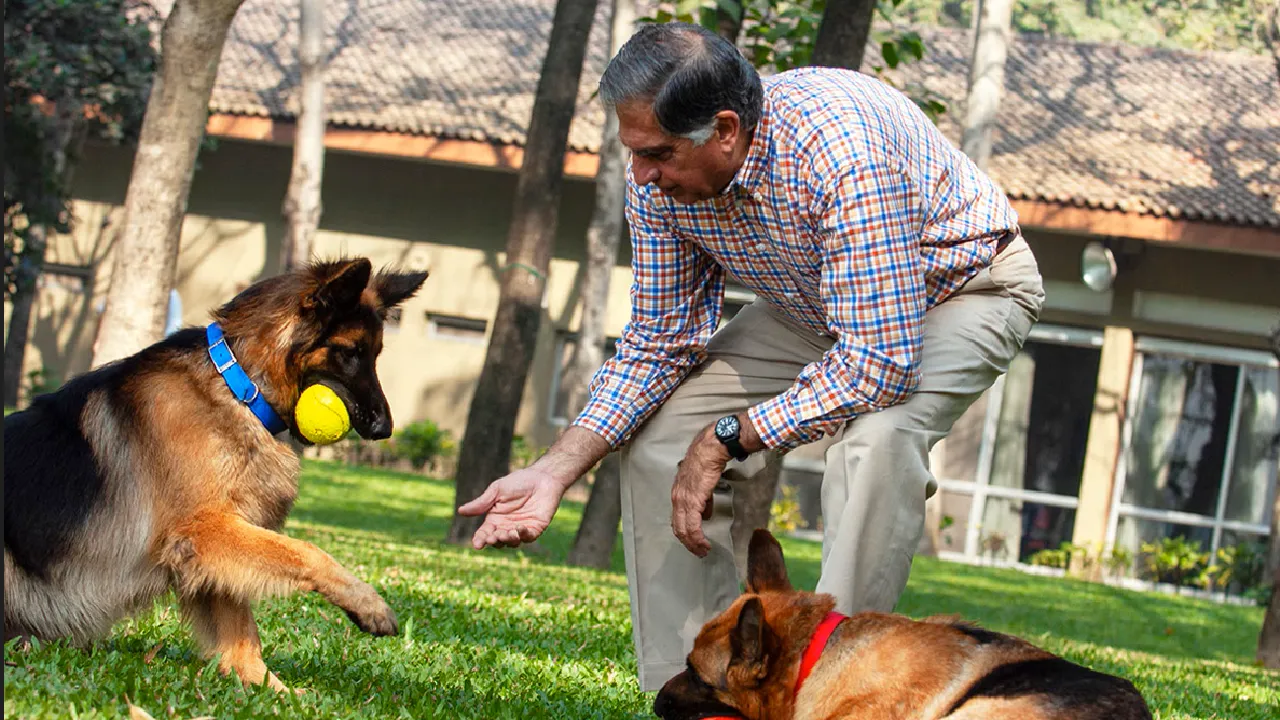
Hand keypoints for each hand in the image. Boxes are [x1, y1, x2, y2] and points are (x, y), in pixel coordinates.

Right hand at [458, 466, 566, 549]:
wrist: (542, 477)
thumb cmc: (518, 481)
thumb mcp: (496, 490)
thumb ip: (481, 503)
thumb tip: (460, 511)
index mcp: (495, 518)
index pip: (484, 533)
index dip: (480, 540)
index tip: (477, 544)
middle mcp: (506, 526)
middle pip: (497, 541)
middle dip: (494, 540)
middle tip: (493, 537)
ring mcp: (521, 529)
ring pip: (512, 542)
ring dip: (508, 540)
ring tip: (507, 532)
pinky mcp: (535, 528)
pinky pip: (528, 537)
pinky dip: (523, 535)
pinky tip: (519, 528)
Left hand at [670, 427, 731, 557]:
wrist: (710, 450)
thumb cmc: (708, 461)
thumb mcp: (702, 484)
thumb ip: (702, 500)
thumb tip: (705, 515)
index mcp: (678, 493)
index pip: (677, 519)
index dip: (685, 533)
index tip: (694, 542)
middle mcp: (677, 498)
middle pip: (678, 528)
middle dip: (688, 543)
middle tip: (698, 552)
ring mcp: (683, 500)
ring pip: (684, 530)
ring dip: (693, 544)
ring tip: (702, 551)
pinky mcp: (692, 501)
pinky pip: (693, 525)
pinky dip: (698, 538)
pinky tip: (704, 543)